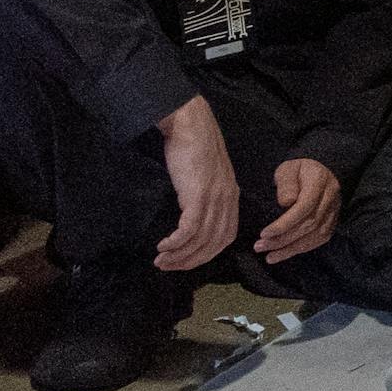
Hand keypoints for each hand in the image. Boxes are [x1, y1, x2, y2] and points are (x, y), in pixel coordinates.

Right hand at [154, 98, 237, 273]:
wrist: (190, 124)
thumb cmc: (193, 148)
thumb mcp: (206, 176)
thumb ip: (205, 196)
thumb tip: (191, 218)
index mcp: (231, 196)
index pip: (225, 237)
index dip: (205, 254)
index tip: (184, 261)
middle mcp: (227, 199)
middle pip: (214, 244)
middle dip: (190, 261)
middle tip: (167, 266)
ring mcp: (215, 197)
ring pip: (201, 240)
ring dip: (179, 255)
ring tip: (160, 260)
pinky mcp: (199, 194)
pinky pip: (190, 229)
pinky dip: (176, 242)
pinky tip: (163, 246)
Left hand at [253, 156, 342, 262]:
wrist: (320, 170)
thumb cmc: (298, 170)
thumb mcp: (287, 169)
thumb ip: (286, 183)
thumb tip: (285, 202)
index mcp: (319, 181)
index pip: (304, 206)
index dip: (285, 223)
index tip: (264, 233)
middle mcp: (331, 197)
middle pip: (309, 224)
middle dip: (283, 239)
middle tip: (259, 246)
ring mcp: (335, 210)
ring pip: (316, 235)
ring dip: (291, 248)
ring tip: (269, 256)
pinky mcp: (333, 220)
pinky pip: (320, 239)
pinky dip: (302, 249)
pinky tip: (284, 254)